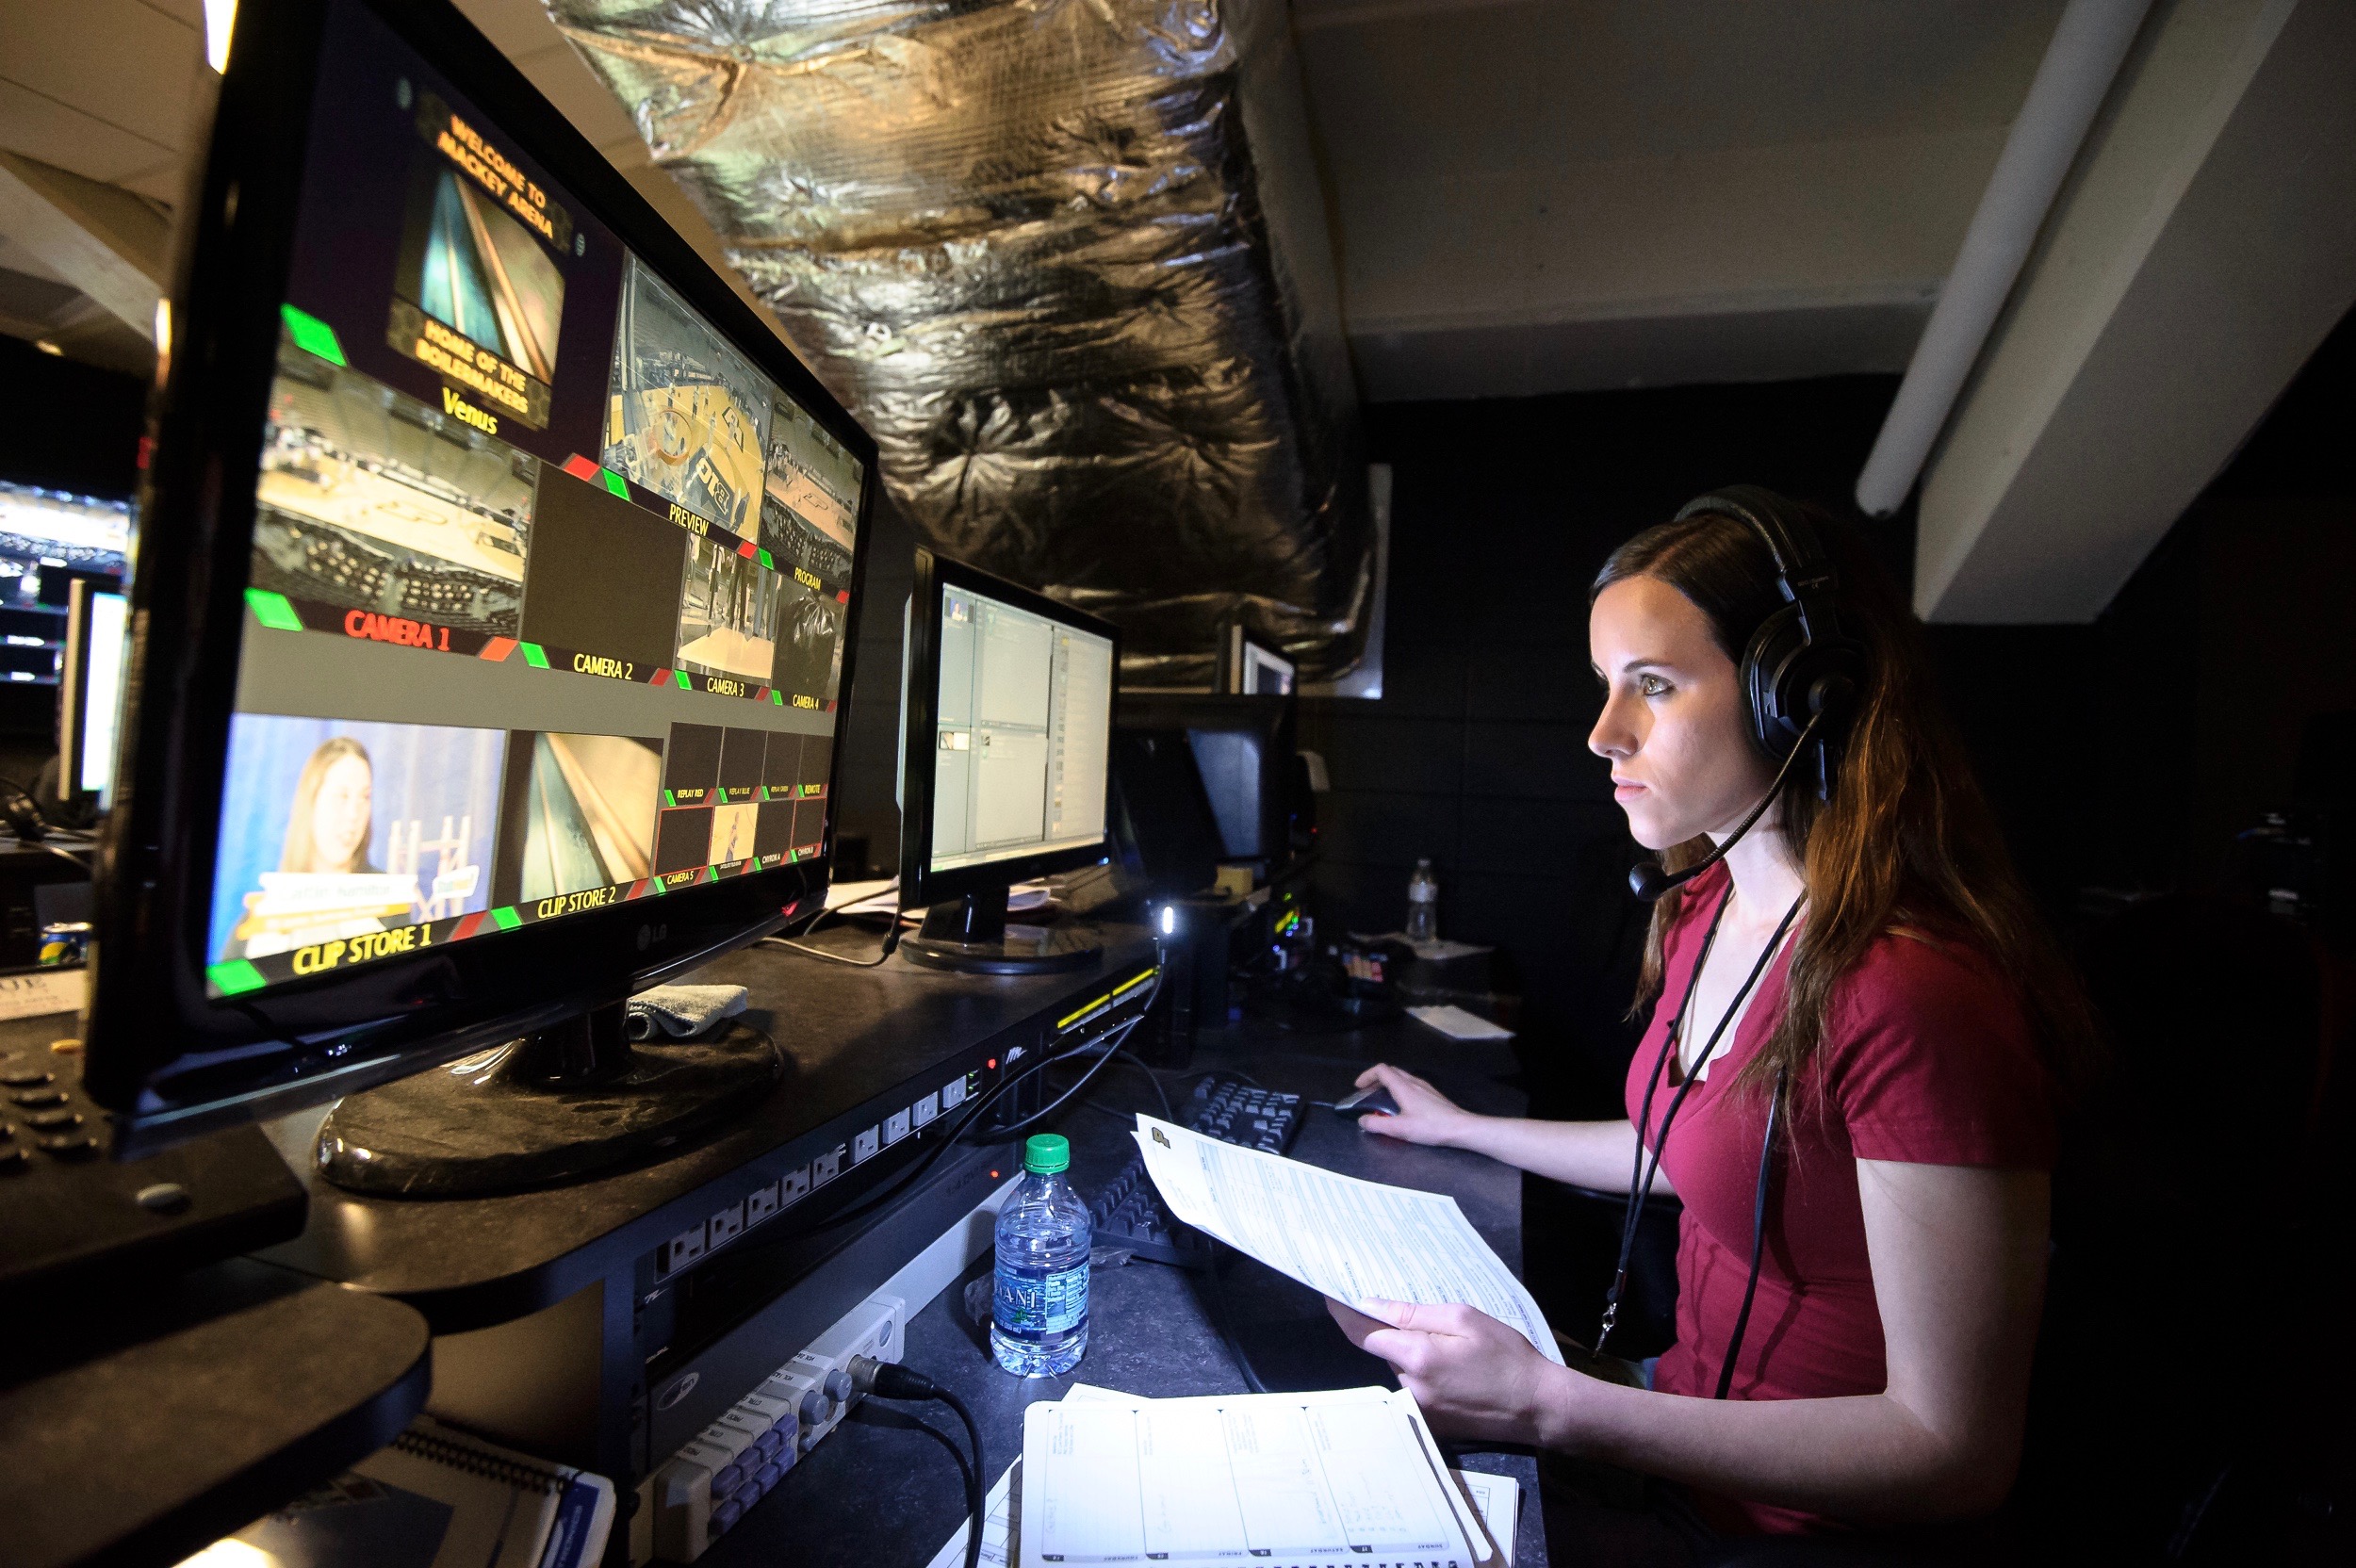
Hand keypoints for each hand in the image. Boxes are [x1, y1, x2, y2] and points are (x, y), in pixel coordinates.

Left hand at [1326, 1298, 1560, 1444]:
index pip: (1363, 1333)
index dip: (1345, 1313)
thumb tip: (1371, 1306)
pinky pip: (1416, 1390)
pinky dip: (1425, 1376)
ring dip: (1413, 1355)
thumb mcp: (1464, 1319)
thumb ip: (1414, 1314)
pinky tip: (1456, 1372)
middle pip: (1385, 1351)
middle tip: (1422, 1319)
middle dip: (1396, 1333)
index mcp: (1417, 1357)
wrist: (1539, 1406)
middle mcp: (1410, 1387)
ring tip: (1454, 1350)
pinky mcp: (1431, 1425)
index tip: (1332, 1296)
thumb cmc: (1506, 1355)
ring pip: (1402, 1370)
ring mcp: (1419, 1410)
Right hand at [1352, 1063, 1475, 1147]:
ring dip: (1388, 1084)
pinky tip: (1402, 1106)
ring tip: (1382, 1100)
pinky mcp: (1432, 1094)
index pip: (1381, 1070)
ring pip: (1402, 1077)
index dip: (1367, 1075)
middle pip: (1391, 1071)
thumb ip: (1377, 1125)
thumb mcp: (1399, 1129)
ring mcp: (1425, 1087)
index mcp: (1403, 1087)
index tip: (1358, 1087)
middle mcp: (1414, 1082)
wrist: (1461, 1128)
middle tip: (1367, 1094)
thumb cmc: (1430, 1127)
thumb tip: (1362, 1120)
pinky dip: (1400, 1089)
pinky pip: (1411, 1085)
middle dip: (1376, 1079)